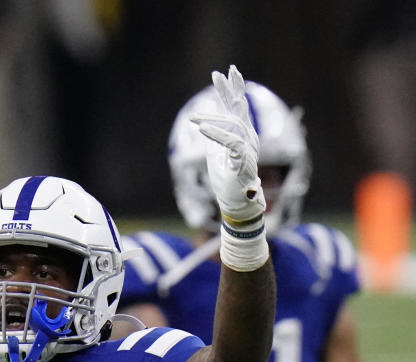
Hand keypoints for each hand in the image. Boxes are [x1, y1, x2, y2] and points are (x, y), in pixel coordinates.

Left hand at [191, 65, 265, 223]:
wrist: (238, 202)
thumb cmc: (227, 179)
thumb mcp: (216, 152)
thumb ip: (214, 136)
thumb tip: (205, 120)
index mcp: (242, 134)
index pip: (236, 108)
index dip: (228, 91)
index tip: (219, 75)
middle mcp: (248, 138)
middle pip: (240, 109)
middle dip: (230, 90)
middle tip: (220, 72)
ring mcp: (247, 149)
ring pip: (235, 124)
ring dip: (215, 115)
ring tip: (201, 108)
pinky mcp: (243, 161)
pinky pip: (232, 143)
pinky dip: (216, 134)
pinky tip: (201, 127)